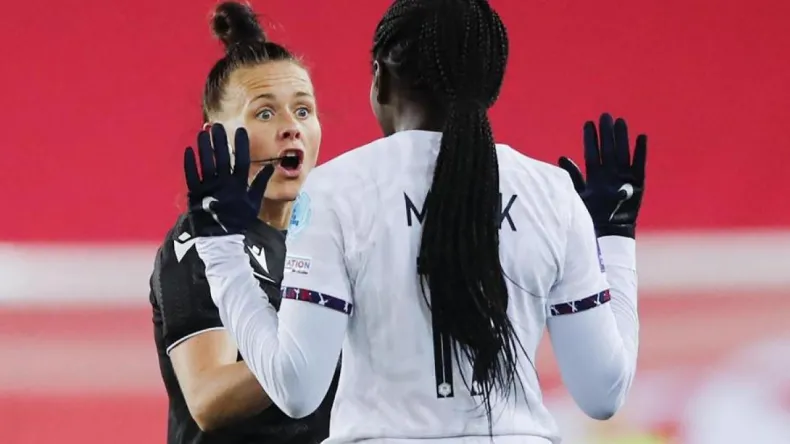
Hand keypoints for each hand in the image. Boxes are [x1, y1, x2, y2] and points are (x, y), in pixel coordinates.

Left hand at [183, 124, 273, 235]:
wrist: (220, 238)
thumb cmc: (239, 220)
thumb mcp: (254, 202)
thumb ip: (260, 183)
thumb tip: (271, 166)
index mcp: (239, 185)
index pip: (242, 160)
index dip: (242, 144)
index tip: (241, 130)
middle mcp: (224, 184)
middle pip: (222, 157)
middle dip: (220, 140)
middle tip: (217, 125)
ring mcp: (209, 188)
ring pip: (206, 163)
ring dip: (204, 147)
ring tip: (203, 132)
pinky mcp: (195, 194)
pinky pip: (191, 175)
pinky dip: (190, 162)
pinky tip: (189, 150)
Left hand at [558, 113, 646, 237]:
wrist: (608, 233)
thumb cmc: (591, 217)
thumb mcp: (578, 196)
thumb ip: (573, 177)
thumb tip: (562, 157)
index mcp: (595, 177)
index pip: (592, 154)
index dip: (590, 139)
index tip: (588, 123)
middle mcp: (609, 175)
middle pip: (608, 150)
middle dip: (606, 133)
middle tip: (604, 115)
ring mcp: (623, 179)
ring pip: (623, 153)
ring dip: (622, 138)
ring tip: (620, 121)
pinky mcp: (637, 184)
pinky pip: (639, 165)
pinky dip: (641, 152)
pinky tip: (641, 137)